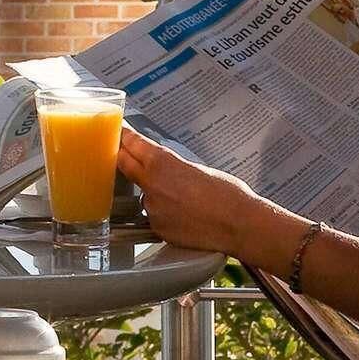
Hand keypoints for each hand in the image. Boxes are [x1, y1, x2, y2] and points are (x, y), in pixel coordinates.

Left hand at [116, 127, 296, 263]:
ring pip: (144, 194)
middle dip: (122, 156)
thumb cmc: (228, 194)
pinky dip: (164, 213)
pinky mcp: (156, 227)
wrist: (239, 224)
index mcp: (162, 162)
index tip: (118, 132)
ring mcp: (151, 207)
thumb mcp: (198, 168)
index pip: (132, 143)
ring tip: (182, 198)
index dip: (124, 136)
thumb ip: (174, 166)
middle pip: (123, 164)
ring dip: (153, 192)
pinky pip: (154, 215)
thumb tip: (167, 169)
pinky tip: (185, 215)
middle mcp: (150, 183)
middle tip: (122, 151)